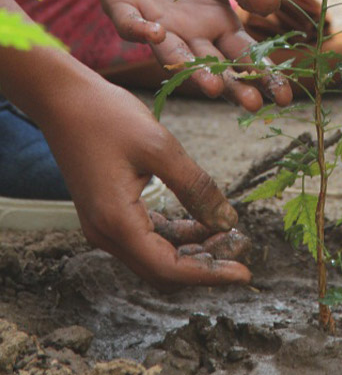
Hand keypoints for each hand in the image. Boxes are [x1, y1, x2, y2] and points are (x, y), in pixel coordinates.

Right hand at [0, 28, 250, 288]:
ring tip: (228, 231)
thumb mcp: (160, 146)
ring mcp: (104, 227)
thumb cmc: (107, 116)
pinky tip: (203, 221)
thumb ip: (196, 187)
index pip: (170, 269)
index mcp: (116, 222)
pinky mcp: (107, 215)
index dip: (211, 274)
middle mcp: (106, 234)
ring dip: (193, 251)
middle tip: (242, 243)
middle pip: (163, 272)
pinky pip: (146, 240)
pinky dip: (176, 237)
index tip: (246, 272)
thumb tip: (228, 221)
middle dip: (205, 264)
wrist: (62, 100)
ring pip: (156, 258)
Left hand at [78, 0, 292, 109]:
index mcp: (217, 22)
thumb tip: (273, 3)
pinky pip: (130, 26)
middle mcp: (189, 33)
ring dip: (192, 71)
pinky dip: (140, 31)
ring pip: (175, 56)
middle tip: (253, 105)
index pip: (245, 54)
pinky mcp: (123, 11)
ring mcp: (157, 26)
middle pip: (215, 66)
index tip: (283, 96)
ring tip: (212, 86)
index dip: (264, 74)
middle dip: (233, 86)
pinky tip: (156, 31)